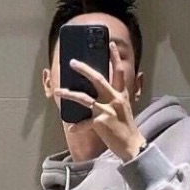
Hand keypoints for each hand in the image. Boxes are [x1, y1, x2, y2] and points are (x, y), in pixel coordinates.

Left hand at [56, 41, 144, 161]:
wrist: (132, 146)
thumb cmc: (126, 128)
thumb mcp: (124, 109)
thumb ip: (117, 98)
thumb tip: (107, 91)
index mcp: (121, 95)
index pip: (119, 72)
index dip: (114, 57)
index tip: (109, 44)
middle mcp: (115, 99)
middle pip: (98, 79)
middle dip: (84, 69)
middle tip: (72, 62)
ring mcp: (107, 110)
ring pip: (85, 98)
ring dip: (69, 94)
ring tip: (58, 91)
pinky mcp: (101, 123)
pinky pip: (85, 123)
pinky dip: (78, 126)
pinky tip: (72, 128)